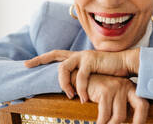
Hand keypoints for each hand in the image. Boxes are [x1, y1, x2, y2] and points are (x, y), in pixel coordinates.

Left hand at [24, 49, 139, 102]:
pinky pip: (80, 76)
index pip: (56, 55)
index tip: (28, 63)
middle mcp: (78, 55)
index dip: (42, 59)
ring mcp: (84, 56)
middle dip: (39, 60)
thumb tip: (75, 88)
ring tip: (71, 95)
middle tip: (27, 65)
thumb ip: (83, 78)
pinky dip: (80, 89)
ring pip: (64, 68)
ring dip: (64, 84)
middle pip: (54, 54)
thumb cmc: (111, 71)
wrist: (126, 64)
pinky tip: (83, 98)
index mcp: (77, 58)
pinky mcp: (91, 60)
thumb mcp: (94, 75)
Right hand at [72, 71, 148, 123]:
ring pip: (119, 116)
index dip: (142, 118)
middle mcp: (127, 85)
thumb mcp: (115, 96)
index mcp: (131, 88)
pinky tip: (99, 123)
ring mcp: (117, 87)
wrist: (83, 78)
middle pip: (141, 106)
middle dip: (136, 122)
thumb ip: (123, 106)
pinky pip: (105, 115)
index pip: (144, 104)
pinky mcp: (105, 90)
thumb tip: (129, 121)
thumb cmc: (100, 90)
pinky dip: (101, 123)